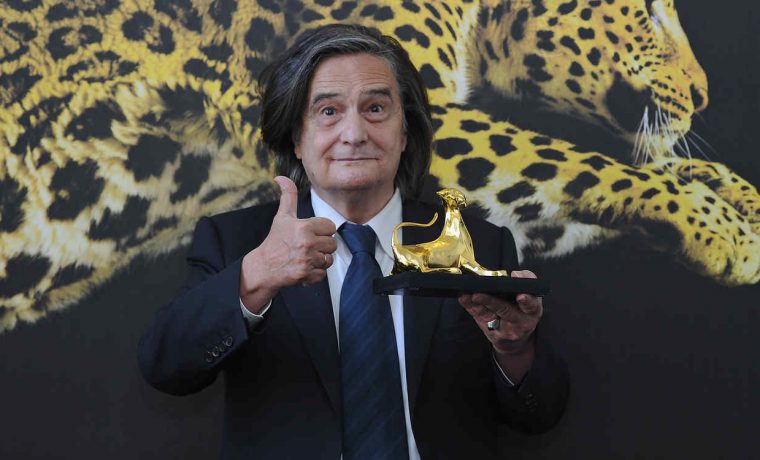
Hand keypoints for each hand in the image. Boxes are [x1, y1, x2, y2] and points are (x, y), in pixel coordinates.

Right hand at [239, 176, 336, 311]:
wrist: (263, 268)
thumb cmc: (275, 241)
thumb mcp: (282, 217)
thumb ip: (288, 196)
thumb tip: (281, 177)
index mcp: (304, 227)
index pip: (330, 227)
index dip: (322, 231)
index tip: (311, 233)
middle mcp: (307, 243)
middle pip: (332, 243)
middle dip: (322, 246)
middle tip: (309, 246)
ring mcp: (307, 260)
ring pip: (329, 259)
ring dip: (320, 259)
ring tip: (307, 257)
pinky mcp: (307, 275)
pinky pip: (323, 273)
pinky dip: (315, 273)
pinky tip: (304, 267)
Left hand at [458, 270, 542, 380]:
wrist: (514, 340)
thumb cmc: (523, 311)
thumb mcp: (531, 298)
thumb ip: (526, 281)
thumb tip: (514, 274)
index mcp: (532, 311)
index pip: (531, 305)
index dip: (527, 300)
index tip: (520, 296)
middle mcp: (519, 322)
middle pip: (505, 310)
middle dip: (491, 302)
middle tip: (478, 294)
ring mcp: (504, 329)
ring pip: (489, 314)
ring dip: (477, 303)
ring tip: (468, 295)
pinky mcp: (490, 332)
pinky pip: (479, 317)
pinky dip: (470, 306)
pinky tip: (464, 297)